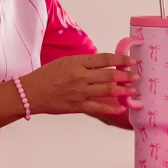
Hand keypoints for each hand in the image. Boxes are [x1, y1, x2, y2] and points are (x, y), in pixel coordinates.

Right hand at [19, 53, 136, 115]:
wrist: (30, 92)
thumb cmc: (46, 75)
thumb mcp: (64, 62)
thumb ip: (83, 63)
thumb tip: (102, 64)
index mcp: (77, 63)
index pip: (105, 59)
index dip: (121, 60)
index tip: (132, 61)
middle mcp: (80, 76)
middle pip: (109, 75)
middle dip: (126, 76)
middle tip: (137, 76)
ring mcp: (79, 92)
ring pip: (107, 91)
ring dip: (123, 91)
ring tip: (132, 90)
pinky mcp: (77, 106)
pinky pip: (98, 108)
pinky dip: (111, 108)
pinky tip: (120, 108)